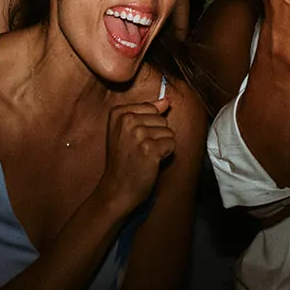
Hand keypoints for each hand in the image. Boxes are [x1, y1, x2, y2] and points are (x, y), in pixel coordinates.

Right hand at [99, 98, 175, 213]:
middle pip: (162, 119)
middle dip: (156, 136)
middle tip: (139, 150)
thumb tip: (166, 100)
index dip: (148, 126)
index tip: (134, 139)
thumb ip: (147, 112)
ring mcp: (138, 134)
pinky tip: (151, 162)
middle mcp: (127, 120)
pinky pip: (172, 144)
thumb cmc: (123, 161)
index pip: (152, 107)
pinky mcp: (150, 149)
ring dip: (161, 146)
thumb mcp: (127, 131)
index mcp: (119, 112)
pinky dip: (165, 155)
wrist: (117, 189)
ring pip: (168, 132)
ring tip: (144, 156)